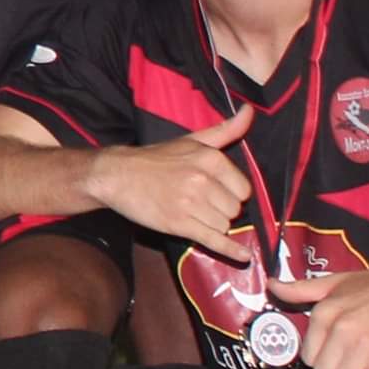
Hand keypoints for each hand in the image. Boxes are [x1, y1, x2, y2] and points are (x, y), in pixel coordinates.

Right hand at [80, 104, 255, 251]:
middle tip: (199, 203)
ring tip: (192, 214)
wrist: (118, 175)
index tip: (214, 191)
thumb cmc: (156, 158)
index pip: (243, 189)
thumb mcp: (191, 140)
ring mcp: (192, 204)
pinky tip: (244, 257)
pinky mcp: (179, 225)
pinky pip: (214, 240)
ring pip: (223, 225)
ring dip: (212, 224)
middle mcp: (204, 181)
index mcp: (212, 159)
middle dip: (221, 210)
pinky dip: (231, 250)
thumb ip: (225, 129)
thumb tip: (250, 110)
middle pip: (234, 210)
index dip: (231, 193)